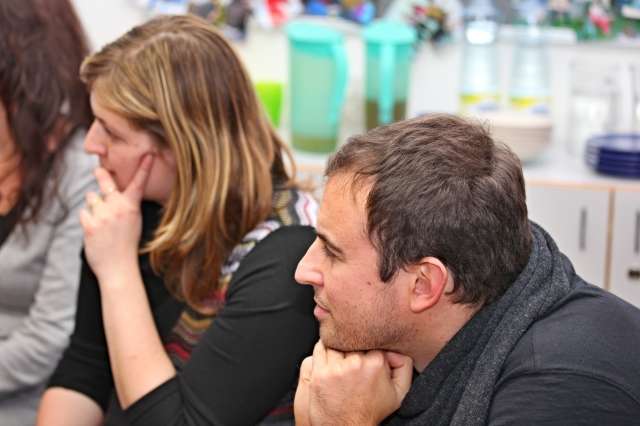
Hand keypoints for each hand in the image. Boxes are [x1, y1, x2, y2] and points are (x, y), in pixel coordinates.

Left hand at [80, 154, 153, 281]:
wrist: (118, 268)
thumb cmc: (127, 246)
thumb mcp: (134, 223)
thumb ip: (126, 206)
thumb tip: (114, 193)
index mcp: (131, 207)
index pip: (138, 184)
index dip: (144, 168)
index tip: (148, 155)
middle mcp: (117, 208)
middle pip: (105, 182)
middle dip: (101, 174)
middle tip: (99, 170)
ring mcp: (102, 215)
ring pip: (91, 198)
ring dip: (94, 205)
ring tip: (100, 219)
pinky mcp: (89, 224)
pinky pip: (84, 212)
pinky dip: (87, 219)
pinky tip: (95, 229)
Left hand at [294, 340, 412, 425]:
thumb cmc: (370, 412)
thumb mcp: (398, 393)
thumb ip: (404, 367)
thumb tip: (397, 350)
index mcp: (376, 363)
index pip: (369, 338)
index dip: (367, 343)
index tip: (365, 351)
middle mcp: (355, 363)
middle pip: (351, 338)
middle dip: (352, 344)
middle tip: (353, 354)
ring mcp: (335, 368)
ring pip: (334, 341)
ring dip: (336, 346)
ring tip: (340, 357)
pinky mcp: (319, 374)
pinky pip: (319, 349)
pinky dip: (322, 350)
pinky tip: (328, 358)